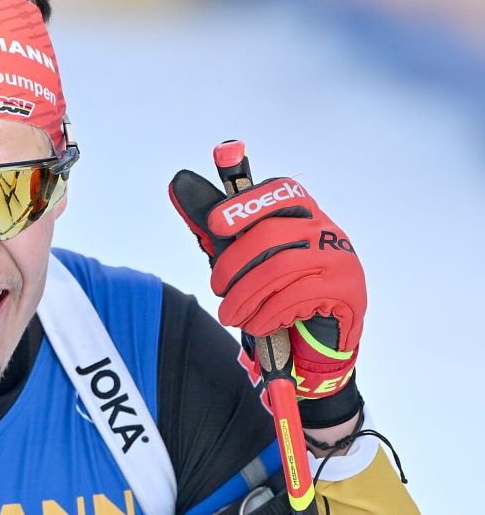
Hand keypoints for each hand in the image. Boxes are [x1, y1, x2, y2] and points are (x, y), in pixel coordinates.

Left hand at [169, 171, 364, 398]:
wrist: (324, 338)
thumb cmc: (281, 289)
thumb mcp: (252, 258)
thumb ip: (223, 229)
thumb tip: (178, 187)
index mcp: (303, 212)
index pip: (277, 193)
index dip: (245, 205)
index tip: (216, 223)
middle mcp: (325, 228)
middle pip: (268, 235)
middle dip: (231, 266)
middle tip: (217, 290)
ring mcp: (339, 257)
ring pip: (277, 269)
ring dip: (244, 297)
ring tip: (230, 316)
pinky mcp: (346, 289)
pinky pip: (294, 297)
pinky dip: (266, 314)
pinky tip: (256, 325)